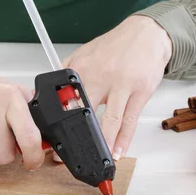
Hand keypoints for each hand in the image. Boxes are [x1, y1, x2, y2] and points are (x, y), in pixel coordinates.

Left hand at [62, 15, 171, 159]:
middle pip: (84, 112)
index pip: (64, 99)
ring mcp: (122, 85)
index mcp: (83, 69)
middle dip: (76, 135)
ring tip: (96, 159)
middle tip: (68, 157)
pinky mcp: (140, 92)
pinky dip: (124, 139)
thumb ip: (68, 72)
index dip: (57, 120)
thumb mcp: (86, 52)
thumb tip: (49, 90)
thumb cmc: (117, 46)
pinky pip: (130, 120)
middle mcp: (100, 76)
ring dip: (103, 143)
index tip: (53, 137)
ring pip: (110, 120)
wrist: (147, 34)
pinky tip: (118, 151)